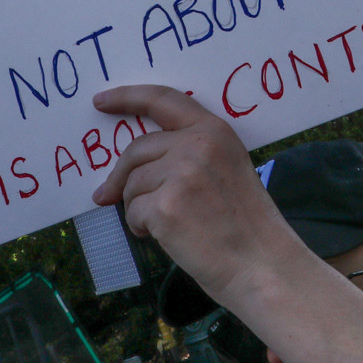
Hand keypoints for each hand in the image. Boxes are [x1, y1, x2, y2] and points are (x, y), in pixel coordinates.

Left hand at [91, 85, 305, 307]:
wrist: (261, 265)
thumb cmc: (245, 225)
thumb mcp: (227, 168)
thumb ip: (190, 153)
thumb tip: (134, 164)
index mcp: (214, 130)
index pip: (162, 100)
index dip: (127, 98)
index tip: (101, 101)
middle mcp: (196, 145)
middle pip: (136, 149)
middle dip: (120, 175)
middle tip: (106, 195)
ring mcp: (180, 174)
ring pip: (131, 184)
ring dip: (137, 206)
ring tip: (166, 225)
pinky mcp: (165, 206)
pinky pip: (132, 211)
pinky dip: (140, 227)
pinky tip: (164, 237)